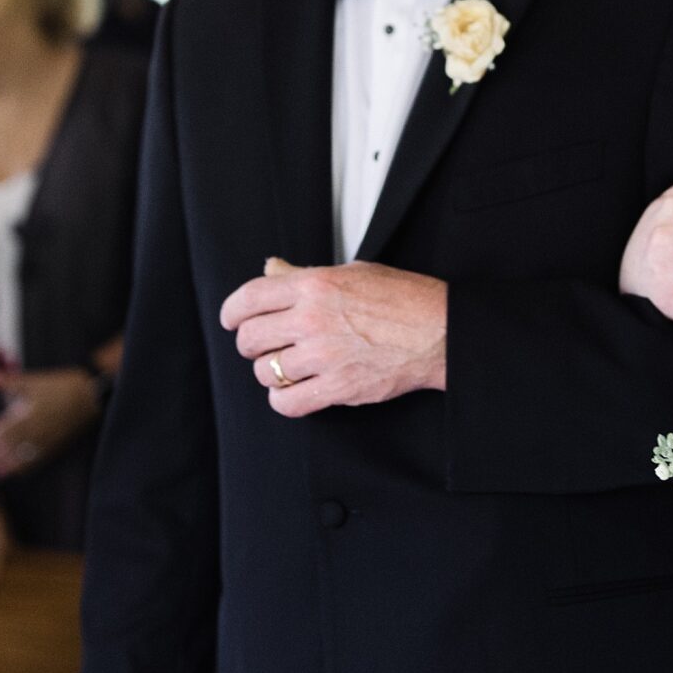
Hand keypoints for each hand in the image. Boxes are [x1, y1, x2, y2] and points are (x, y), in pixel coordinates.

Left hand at [0, 363, 101, 480]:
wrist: (90, 398)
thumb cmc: (61, 387)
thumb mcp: (34, 381)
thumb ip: (9, 381)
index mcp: (24, 415)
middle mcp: (32, 432)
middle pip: (6, 448)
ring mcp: (44, 441)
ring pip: (20, 458)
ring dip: (4, 466)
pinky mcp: (54, 446)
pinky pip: (36, 461)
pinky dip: (23, 468)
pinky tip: (15, 472)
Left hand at [220, 258, 445, 417]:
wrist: (440, 331)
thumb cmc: (402, 299)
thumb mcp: (351, 272)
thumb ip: (305, 274)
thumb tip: (271, 269)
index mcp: (313, 285)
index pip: (249, 298)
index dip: (232, 313)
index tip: (232, 321)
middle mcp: (312, 319)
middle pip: (251, 339)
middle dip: (251, 345)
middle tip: (264, 348)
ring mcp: (323, 356)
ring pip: (266, 372)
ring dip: (271, 374)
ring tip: (287, 369)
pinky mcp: (338, 388)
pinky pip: (288, 403)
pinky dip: (283, 401)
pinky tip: (294, 393)